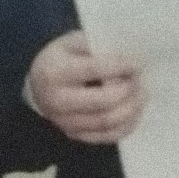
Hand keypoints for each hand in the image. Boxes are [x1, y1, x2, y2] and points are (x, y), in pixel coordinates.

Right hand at [28, 30, 143, 143]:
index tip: (138, 63)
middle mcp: (58, 101)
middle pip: (103, 102)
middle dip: (128, 90)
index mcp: (56, 72)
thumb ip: (96, 45)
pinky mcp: (74, 135)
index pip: (95, 69)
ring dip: (131, 109)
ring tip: (142, 95)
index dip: (122, 66)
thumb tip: (127, 52)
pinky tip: (135, 112)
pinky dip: (126, 126)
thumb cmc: (60, 57)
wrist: (37, 83)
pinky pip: (106, 137)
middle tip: (140, 80)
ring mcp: (65, 122)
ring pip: (107, 122)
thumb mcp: (72, 41)